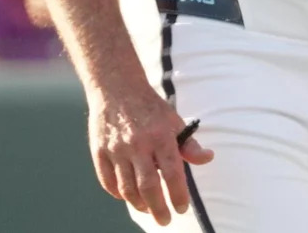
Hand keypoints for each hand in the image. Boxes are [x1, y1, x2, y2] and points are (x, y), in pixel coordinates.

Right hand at [87, 83, 213, 225]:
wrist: (116, 88)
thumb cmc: (150, 108)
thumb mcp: (174, 120)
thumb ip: (189, 144)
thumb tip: (208, 158)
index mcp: (161, 135)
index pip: (172, 172)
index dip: (177, 194)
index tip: (182, 208)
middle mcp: (138, 143)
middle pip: (148, 186)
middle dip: (158, 208)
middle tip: (165, 220)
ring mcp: (116, 148)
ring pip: (127, 188)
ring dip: (139, 204)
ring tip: (148, 209)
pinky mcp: (99, 151)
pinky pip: (108, 182)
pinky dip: (118, 194)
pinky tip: (128, 196)